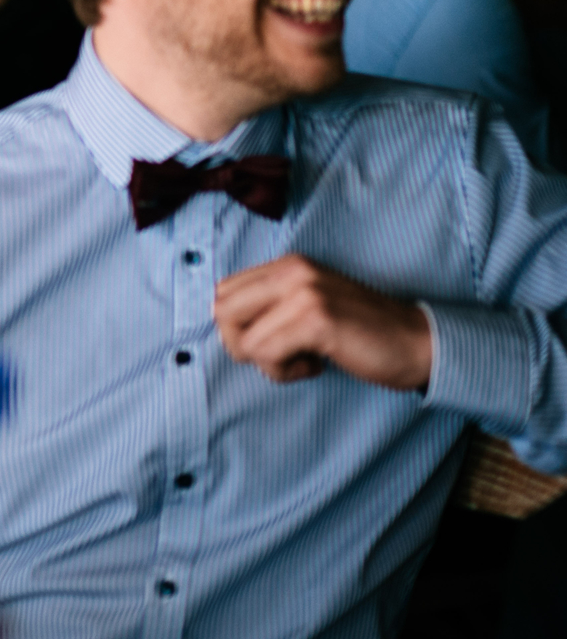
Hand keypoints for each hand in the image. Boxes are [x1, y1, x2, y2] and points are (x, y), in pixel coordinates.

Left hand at [214, 253, 431, 390]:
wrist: (418, 343)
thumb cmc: (361, 333)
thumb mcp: (309, 306)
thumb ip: (272, 306)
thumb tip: (227, 327)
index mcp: (287, 266)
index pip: (224, 291)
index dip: (237, 326)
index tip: (271, 339)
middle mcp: (292, 271)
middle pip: (221, 311)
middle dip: (240, 344)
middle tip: (278, 354)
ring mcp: (303, 293)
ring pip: (241, 338)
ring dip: (268, 363)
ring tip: (304, 359)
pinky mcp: (315, 319)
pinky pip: (265, 354)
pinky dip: (285, 371)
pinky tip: (316, 365)